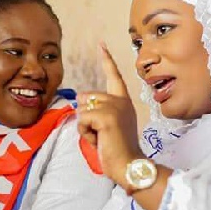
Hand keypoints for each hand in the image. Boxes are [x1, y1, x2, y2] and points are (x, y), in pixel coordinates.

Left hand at [76, 43, 143, 186]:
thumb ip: (99, 111)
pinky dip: (86, 133)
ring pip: (82, 110)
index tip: (101, 44)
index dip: (106, 59)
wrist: (129, 165)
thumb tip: (81, 101)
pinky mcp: (107, 117)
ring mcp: (115, 107)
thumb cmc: (117, 149)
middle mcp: (121, 100)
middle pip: (86, 97)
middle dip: (85, 117)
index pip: (114, 76)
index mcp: (123, 101)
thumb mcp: (108, 126)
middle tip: (101, 134)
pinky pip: (82, 120)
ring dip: (85, 127)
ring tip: (101, 138)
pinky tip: (100, 141)